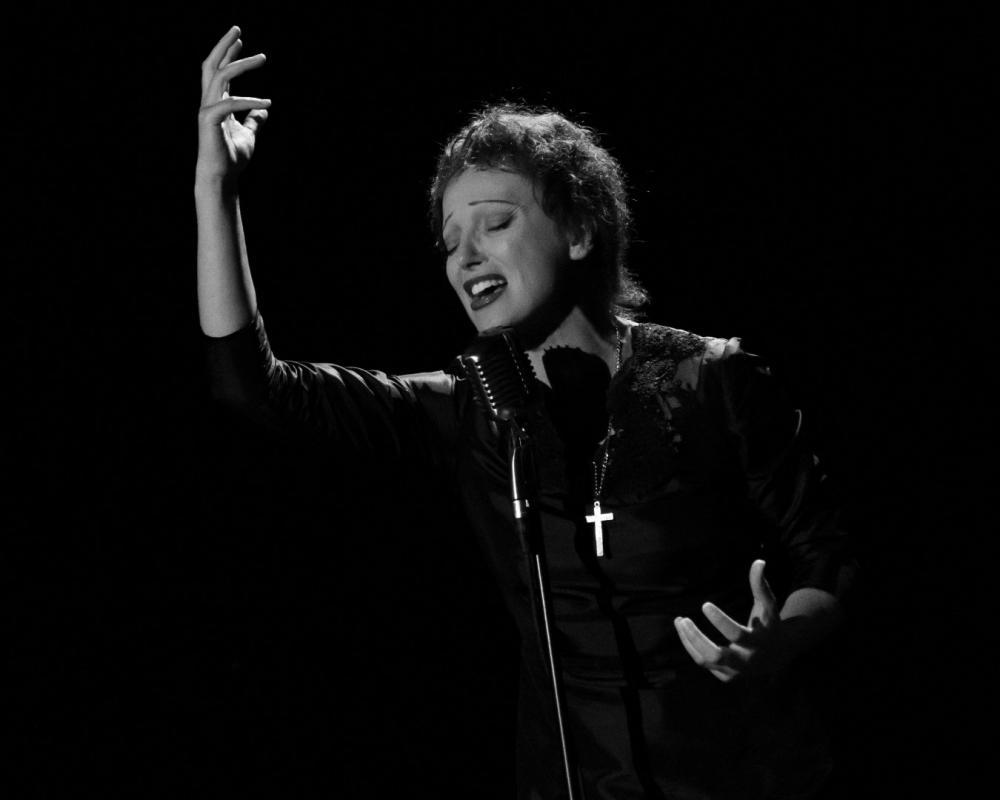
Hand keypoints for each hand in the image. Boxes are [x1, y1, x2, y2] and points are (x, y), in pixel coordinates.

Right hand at [196, 26, 270, 188]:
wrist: (222, 177)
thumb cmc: (232, 158)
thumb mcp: (249, 135)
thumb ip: (254, 121)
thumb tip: (264, 109)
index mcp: (216, 103)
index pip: (220, 72)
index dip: (229, 54)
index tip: (240, 39)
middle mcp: (208, 102)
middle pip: (212, 66)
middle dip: (224, 46)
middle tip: (237, 29)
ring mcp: (207, 109)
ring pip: (220, 77)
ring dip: (241, 64)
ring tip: (262, 57)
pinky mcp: (210, 120)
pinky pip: (231, 103)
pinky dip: (250, 101)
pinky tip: (267, 102)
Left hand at [674, 559, 790, 681]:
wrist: (779, 655)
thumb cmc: (769, 624)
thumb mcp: (768, 606)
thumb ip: (761, 585)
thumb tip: (759, 561)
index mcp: (758, 642)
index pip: (736, 634)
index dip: (719, 620)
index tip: (704, 604)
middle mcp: (747, 661)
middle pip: (716, 654)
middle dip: (696, 638)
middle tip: (684, 619)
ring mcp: (736, 671)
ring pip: (705, 660)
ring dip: (688, 641)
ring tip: (679, 621)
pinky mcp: (726, 676)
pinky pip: (704, 663)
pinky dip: (692, 647)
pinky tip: (685, 631)